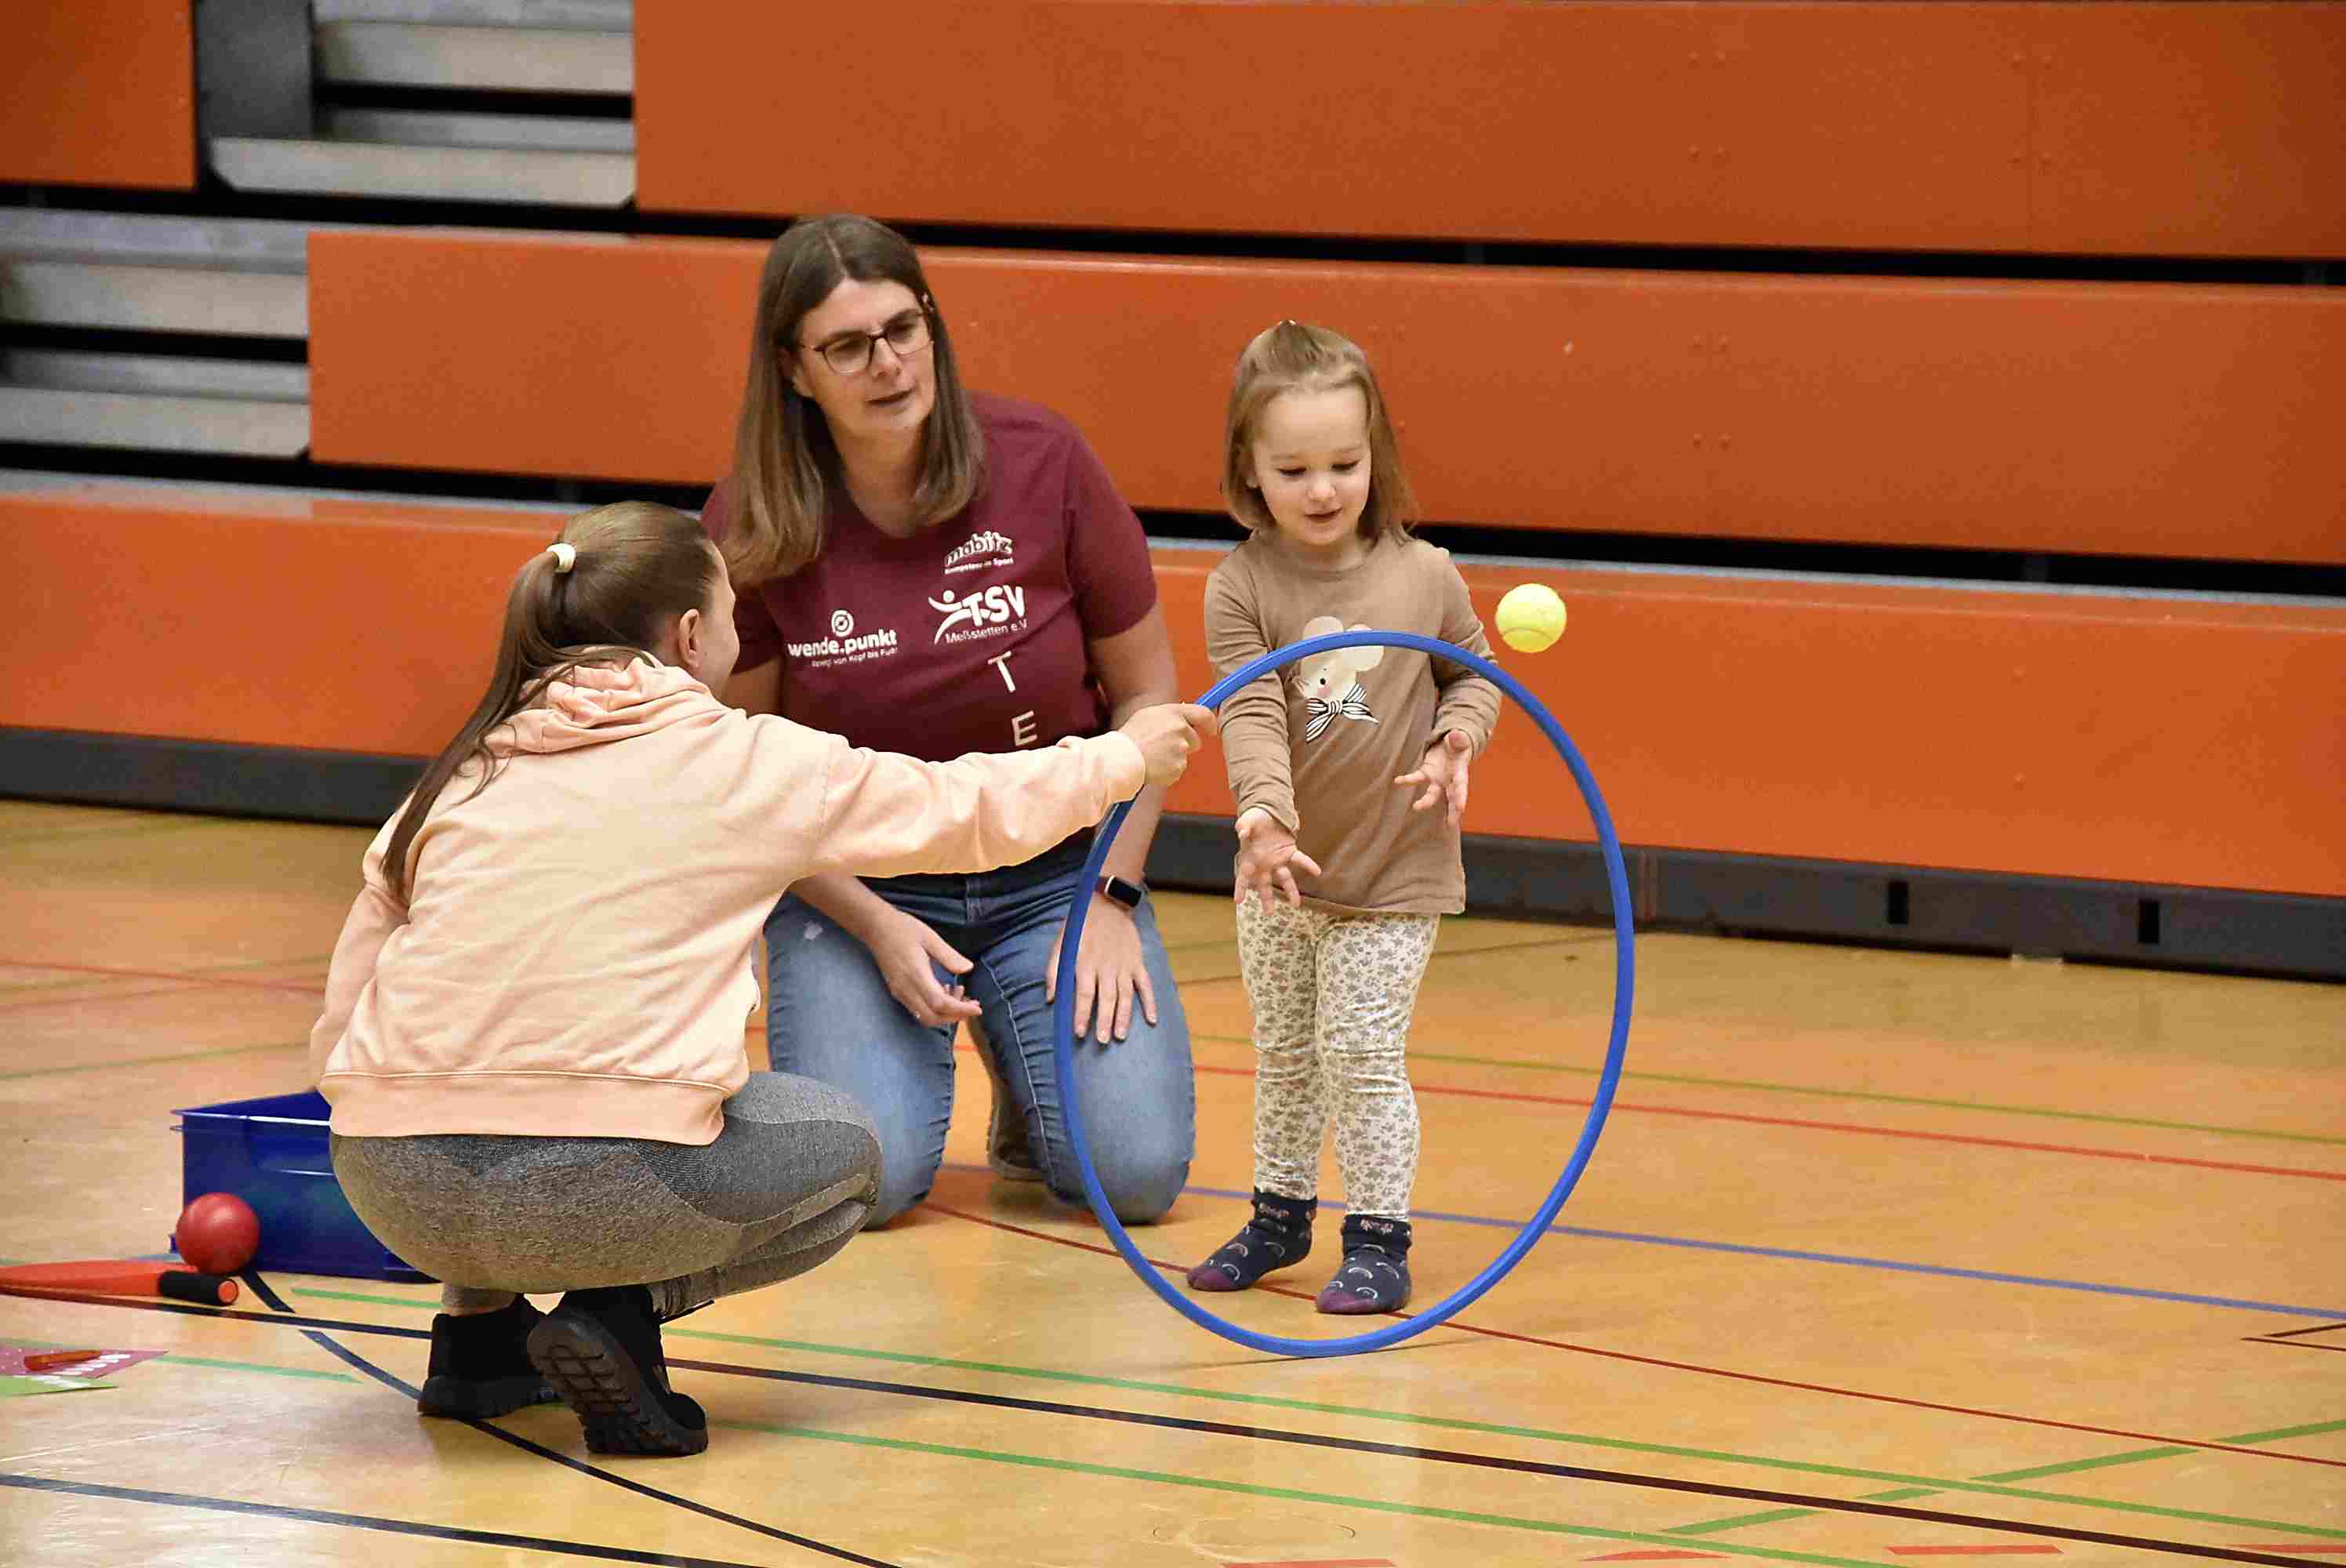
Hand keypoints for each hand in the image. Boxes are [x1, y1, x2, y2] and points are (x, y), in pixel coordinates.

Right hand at [864, 908, 982, 1028]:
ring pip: (925, 1016)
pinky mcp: (897, 991)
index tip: (977, 1009)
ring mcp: (899, 992)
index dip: (960, 1010)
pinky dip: (935, 1008)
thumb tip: (967, 969)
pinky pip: (918, 1009)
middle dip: (955, 1016)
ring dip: (945, 1013)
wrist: (876, 928)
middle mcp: (905, 989)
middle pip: (932, 1017)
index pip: (940, 1004)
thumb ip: (949, 956)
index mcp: (916, 975)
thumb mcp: (930, 938)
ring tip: (959, 993)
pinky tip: (944, 990)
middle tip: (971, 1003)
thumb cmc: (904, 929)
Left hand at [1045, 896, 1155, 1042]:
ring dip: (1124, 1016)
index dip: (1081, 1014)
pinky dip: (1150, 1001)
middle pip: (1106, 998)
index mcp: (1085, 963)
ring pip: (1126, 994)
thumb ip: (1054, 972)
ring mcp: (1124, 965)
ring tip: (1121, 1035)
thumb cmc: (1079, 926)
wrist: (1106, 903)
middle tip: (1103, 1041)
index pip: (1084, 994)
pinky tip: (1152, 1019)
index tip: (1079, 1032)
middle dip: (1105, 1021)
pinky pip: (1145, 984)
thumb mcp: (1060, 944)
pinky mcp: (1137, 961)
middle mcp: (1106, 966)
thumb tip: (1050, 999)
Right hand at [1117, 703, 1219, 789]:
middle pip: (1195, 740)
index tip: (1211, 730)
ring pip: (1184, 756)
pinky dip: (1167, 770)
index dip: (1210, 723)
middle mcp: (1181, 729)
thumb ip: (1170, 716)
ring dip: (1173, 758)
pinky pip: (1177, 770)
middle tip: (1164, 747)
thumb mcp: (1149, 715)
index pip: (1203, 714)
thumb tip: (1184, 720)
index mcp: (1174, 713)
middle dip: (1186, 745)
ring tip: (1153, 756)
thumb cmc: (1131, 736)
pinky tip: (1153, 765)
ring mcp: (1181, 749)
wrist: (1122, 757)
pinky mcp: (1178, 767)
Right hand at [1233, 810, 1322, 912]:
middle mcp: (1264, 864)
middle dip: (1266, 898)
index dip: (1241, 888)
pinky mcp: (1289, 852)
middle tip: (1268, 913)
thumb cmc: (1253, 820)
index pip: (1243, 877)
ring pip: (1284, 878)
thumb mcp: (1246, 821)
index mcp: (1249, 859)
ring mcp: (1277, 860)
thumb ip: (1243, 827)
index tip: (1239, 901)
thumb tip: (1242, 832)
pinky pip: (1299, 860)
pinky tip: (1317, 872)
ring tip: (1296, 905)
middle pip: (1264, 885)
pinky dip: (1308, 865)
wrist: (1267, 815)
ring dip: (1290, 891)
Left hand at [1396, 729, 1472, 828]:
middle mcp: (1449, 780)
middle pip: (1451, 798)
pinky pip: (1416, 778)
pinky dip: (1407, 780)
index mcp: (1460, 772)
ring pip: (1432, 794)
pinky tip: (1398, 781)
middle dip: (1451, 811)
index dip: (1461, 797)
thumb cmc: (1458, 744)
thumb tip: (1456, 735)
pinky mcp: (1426, 774)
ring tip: (1417, 807)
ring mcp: (1437, 779)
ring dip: (1425, 802)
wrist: (1450, 744)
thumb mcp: (1460, 740)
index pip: (1462, 786)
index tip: (1461, 808)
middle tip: (1450, 825)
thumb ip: (1459, 739)